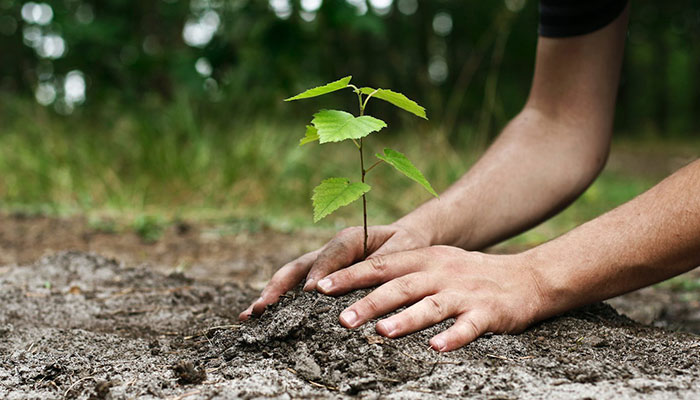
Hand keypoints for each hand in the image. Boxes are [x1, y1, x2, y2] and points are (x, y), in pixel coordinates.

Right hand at [239, 223, 431, 319]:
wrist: (405, 239)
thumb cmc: (406, 245)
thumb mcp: (403, 250)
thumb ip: (385, 262)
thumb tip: (367, 281)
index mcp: (350, 238)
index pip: (330, 255)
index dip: (319, 272)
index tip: (310, 293)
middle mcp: (329, 250)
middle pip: (298, 266)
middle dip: (278, 287)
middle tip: (262, 308)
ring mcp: (321, 264)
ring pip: (291, 277)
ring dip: (271, 295)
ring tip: (250, 315)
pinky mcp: (320, 276)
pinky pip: (297, 287)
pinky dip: (279, 301)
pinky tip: (262, 319)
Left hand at [315, 246, 544, 350]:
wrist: (527, 277)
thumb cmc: (469, 274)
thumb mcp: (436, 263)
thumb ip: (402, 272)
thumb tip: (356, 286)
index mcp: (425, 259)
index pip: (381, 265)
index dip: (350, 275)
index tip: (321, 287)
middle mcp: (441, 273)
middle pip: (400, 286)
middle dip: (370, 302)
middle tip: (342, 319)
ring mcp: (464, 292)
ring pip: (431, 305)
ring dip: (406, 319)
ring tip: (382, 333)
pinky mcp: (488, 313)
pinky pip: (468, 326)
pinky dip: (453, 337)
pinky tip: (437, 348)